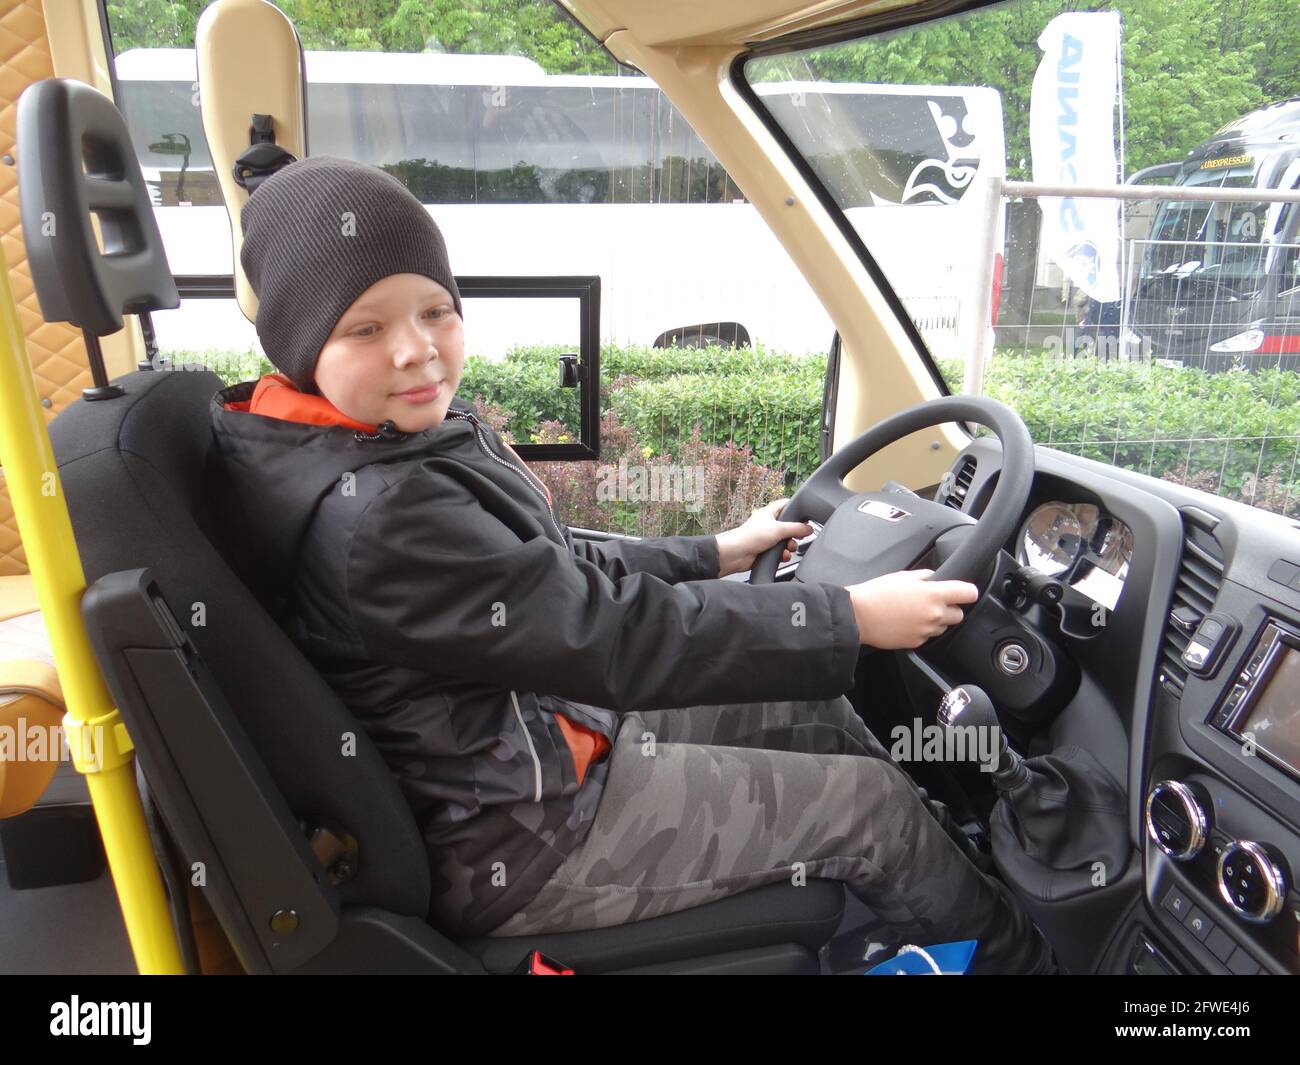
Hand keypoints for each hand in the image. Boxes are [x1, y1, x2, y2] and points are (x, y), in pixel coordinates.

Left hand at [715, 498, 811, 577]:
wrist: (737, 555)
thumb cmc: (751, 537)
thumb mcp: (778, 529)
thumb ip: (796, 528)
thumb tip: (809, 528)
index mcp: (769, 513)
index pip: (786, 505)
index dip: (797, 509)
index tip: (806, 517)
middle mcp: (769, 524)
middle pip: (789, 526)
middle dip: (795, 533)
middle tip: (798, 536)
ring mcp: (768, 537)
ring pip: (787, 540)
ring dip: (790, 546)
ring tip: (788, 548)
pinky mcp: (767, 550)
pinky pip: (781, 551)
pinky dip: (783, 554)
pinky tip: (782, 556)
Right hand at [846, 568, 978, 648]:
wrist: (858, 616)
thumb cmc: (876, 594)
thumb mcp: (902, 576)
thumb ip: (925, 577)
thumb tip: (934, 579)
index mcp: (933, 594)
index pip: (968, 593)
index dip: (968, 591)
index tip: (965, 592)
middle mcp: (934, 614)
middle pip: (959, 614)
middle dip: (950, 608)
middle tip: (933, 602)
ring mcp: (926, 630)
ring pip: (943, 627)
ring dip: (936, 620)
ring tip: (916, 613)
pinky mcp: (916, 642)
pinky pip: (928, 636)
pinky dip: (922, 630)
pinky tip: (907, 622)